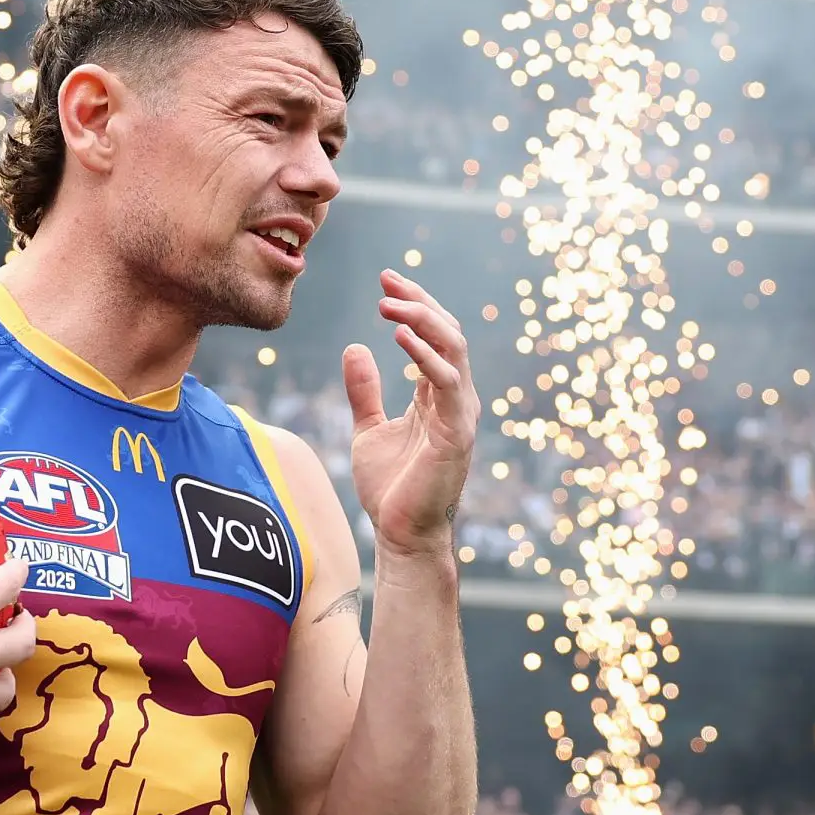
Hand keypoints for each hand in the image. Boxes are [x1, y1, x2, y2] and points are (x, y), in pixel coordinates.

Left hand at [344, 269, 479, 562]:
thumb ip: (364, 390)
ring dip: (422, 320)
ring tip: (389, 304)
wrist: (400, 534)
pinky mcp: (455, 433)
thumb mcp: (368, 428)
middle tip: (387, 280)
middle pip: (448, 333)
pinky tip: (398, 339)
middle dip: (419, 301)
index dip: (414, 304)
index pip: (434, 336)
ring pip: (453, 349)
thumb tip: (354, 347)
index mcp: (437, 395)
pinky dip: (424, 356)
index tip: (386, 280)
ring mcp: (459, 414)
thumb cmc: (390, 486)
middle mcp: (455, 398)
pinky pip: (445, 382)